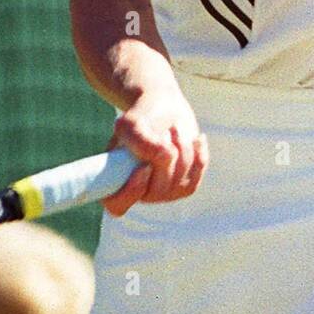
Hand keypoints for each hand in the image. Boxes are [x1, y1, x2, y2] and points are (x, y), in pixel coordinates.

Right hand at [103, 90, 207, 215]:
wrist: (164, 109)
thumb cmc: (142, 117)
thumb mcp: (132, 123)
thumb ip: (140, 141)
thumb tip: (163, 156)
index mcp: (115, 181)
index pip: (117, 205)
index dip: (131, 192)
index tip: (143, 167)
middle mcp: (138, 193)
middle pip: (156, 191)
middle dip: (164, 156)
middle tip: (164, 131)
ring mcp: (162, 192)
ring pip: (179, 181)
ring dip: (181, 148)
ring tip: (174, 129)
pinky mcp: (184, 185)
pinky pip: (195, 176)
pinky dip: (198, 154)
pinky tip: (197, 139)